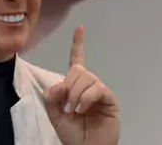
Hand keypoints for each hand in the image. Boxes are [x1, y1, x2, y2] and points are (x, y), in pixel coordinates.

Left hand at [44, 25, 118, 144]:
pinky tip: (82, 109)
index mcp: (75, 86)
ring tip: (74, 111)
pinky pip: (97, 88)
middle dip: (69, 86)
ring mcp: (100, 91)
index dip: (78, 44)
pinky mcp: (109, 98)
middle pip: (78, 70)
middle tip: (66, 106)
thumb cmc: (72, 134)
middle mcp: (89, 85)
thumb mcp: (55, 115)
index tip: (80, 28)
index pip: (77, 61)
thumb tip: (57, 85)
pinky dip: (86, 98)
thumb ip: (52, 98)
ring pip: (87, 78)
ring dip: (76, 94)